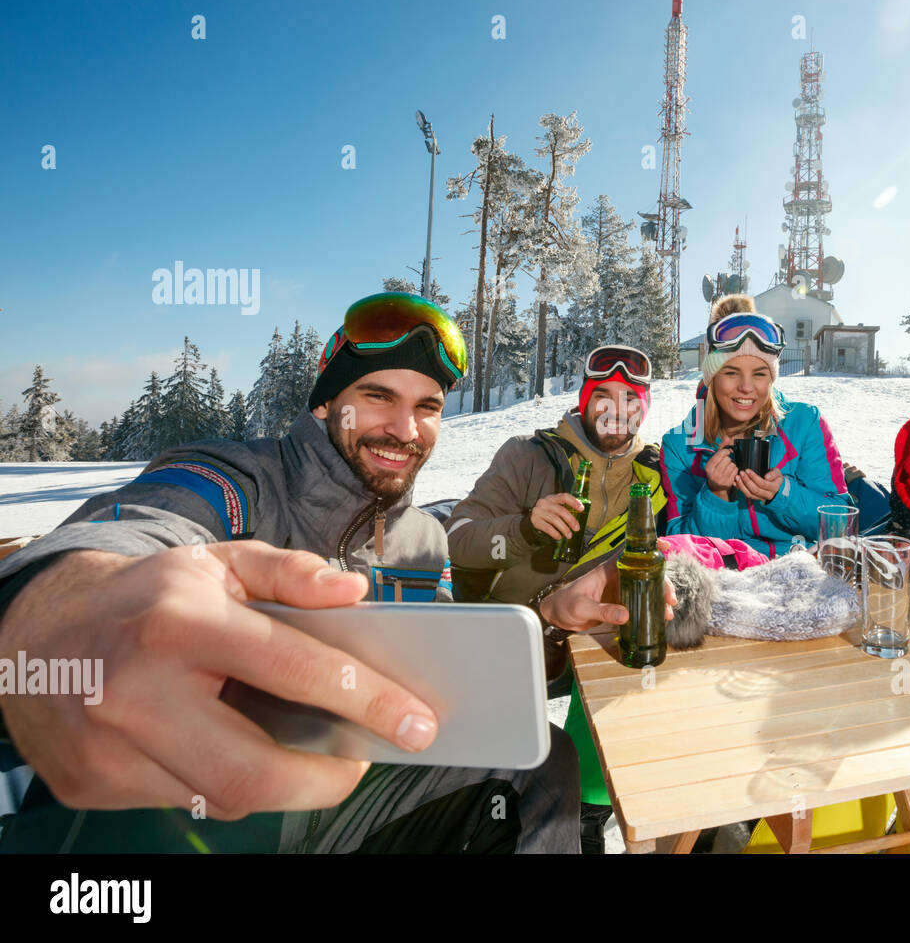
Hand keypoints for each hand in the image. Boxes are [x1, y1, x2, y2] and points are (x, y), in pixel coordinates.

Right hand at [0, 542, 439, 818]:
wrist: (33, 634)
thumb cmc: (146, 598)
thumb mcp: (216, 562)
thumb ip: (290, 572)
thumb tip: (356, 594)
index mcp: (178, 623)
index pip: (293, 669)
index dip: (367, 700)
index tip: (417, 722)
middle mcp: (137, 689)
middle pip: (255, 770)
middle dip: (327, 779)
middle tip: (361, 762)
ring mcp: (108, 747)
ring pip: (223, 795)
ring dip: (278, 781)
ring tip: (303, 749)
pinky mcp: (93, 783)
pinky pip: (185, 800)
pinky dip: (223, 781)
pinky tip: (231, 748)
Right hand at [530, 492, 583, 540]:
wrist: (533, 521)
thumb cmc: (548, 514)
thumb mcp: (555, 509)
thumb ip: (566, 509)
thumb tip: (579, 516)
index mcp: (552, 498)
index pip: (564, 497)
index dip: (574, 502)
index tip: (582, 509)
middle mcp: (544, 502)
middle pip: (561, 510)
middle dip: (571, 520)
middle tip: (577, 528)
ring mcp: (538, 511)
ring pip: (555, 520)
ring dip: (564, 529)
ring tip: (569, 535)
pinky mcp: (535, 520)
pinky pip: (548, 527)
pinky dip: (555, 533)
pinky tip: (559, 536)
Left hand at [539, 557, 677, 632]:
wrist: (557, 616)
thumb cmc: (566, 605)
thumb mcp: (582, 608)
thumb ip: (602, 611)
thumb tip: (626, 615)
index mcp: (608, 569)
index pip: (630, 552)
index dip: (648, 546)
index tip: (664, 546)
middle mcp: (618, 576)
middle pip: (646, 572)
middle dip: (663, 583)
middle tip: (671, 600)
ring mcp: (621, 589)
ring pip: (647, 587)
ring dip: (660, 597)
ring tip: (669, 613)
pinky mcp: (621, 602)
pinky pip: (641, 601)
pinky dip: (653, 607)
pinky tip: (661, 617)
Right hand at [705, 438, 737, 498]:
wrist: (716, 486)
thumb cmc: (715, 469)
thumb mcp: (715, 459)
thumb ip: (721, 447)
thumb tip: (727, 438)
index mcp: (708, 466)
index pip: (720, 454)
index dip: (726, 451)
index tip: (727, 452)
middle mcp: (713, 473)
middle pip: (727, 459)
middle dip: (728, 459)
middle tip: (726, 462)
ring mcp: (721, 479)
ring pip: (732, 465)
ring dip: (732, 464)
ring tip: (728, 467)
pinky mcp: (728, 482)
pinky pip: (736, 471)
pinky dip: (735, 469)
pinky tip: (731, 471)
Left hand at [736, 468, 783, 502]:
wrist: (776, 486)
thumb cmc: (775, 478)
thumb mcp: (778, 473)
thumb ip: (774, 474)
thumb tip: (767, 477)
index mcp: (774, 488)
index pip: (762, 484)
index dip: (754, 477)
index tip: (748, 470)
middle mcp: (767, 495)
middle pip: (755, 490)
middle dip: (746, 481)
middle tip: (741, 473)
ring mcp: (760, 498)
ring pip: (749, 494)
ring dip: (742, 486)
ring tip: (737, 477)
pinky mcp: (755, 498)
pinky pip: (746, 495)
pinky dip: (740, 489)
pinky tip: (735, 482)